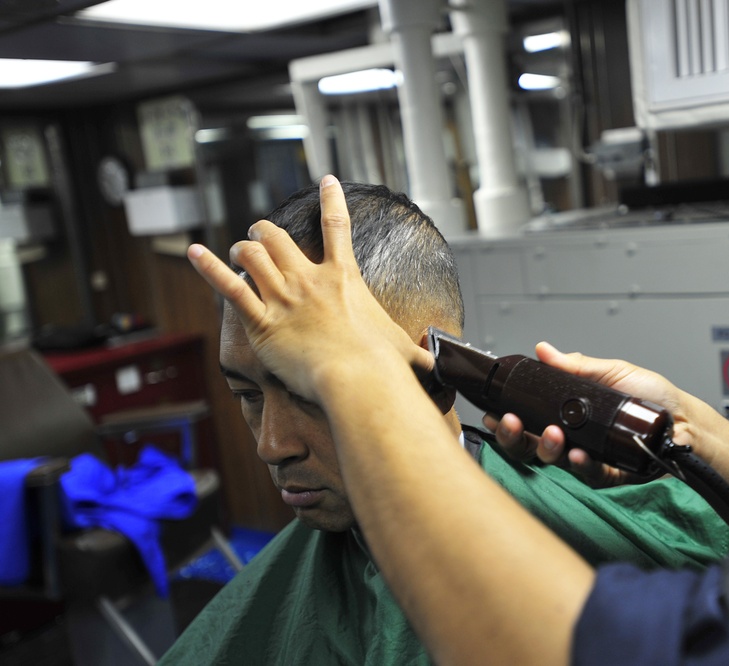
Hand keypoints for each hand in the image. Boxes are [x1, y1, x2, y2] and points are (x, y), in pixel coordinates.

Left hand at [187, 175, 433, 401]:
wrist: (358, 378)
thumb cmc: (384, 365)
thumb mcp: (407, 349)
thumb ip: (419, 350)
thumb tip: (439, 361)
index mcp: (344, 278)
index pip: (337, 226)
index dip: (332, 199)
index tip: (327, 179)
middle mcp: (310, 280)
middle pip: (279, 237)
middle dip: (265, 231)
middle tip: (261, 234)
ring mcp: (284, 298)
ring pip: (253, 255)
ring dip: (243, 250)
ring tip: (239, 252)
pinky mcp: (262, 322)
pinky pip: (230, 287)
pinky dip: (209, 268)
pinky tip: (194, 252)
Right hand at [484, 342, 691, 487]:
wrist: (684, 418)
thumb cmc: (653, 397)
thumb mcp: (613, 372)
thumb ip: (577, 366)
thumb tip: (545, 350)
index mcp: (569, 416)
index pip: (530, 422)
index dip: (510, 421)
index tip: (496, 413)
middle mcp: (574, 439)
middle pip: (531, 447)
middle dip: (515, 438)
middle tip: (511, 424)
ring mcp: (589, 459)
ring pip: (554, 462)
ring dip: (545, 448)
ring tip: (551, 434)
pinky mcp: (609, 475)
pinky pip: (587, 475)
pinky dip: (580, 465)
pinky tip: (578, 454)